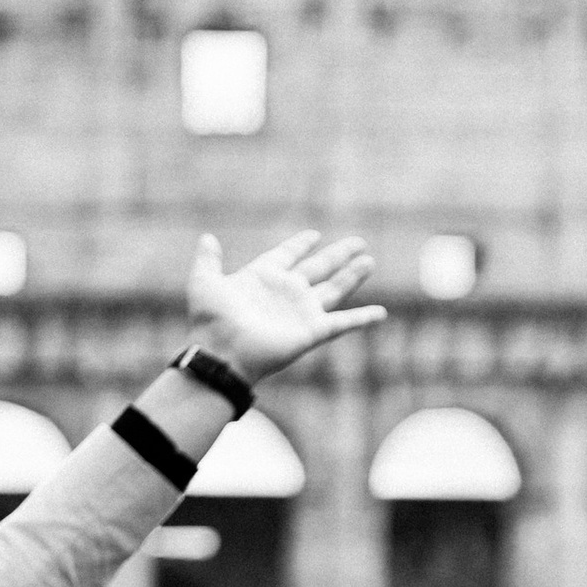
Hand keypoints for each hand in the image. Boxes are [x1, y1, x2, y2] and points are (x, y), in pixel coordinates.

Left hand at [187, 230, 384, 388]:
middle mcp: (286, 292)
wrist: (222, 352)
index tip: (313, 235)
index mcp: (263, 277)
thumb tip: (207, 238)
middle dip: (337, 255)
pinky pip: (343, 323)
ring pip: (334, 289)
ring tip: (369, 260)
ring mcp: (301, 312)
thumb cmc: (210, 319)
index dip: (299, 245)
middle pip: (318, 268)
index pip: (286, 255)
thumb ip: (207, 259)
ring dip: (353, 276)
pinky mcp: (312, 331)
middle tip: (358, 242)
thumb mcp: (205, 282)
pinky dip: (363, 318)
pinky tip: (381, 313)